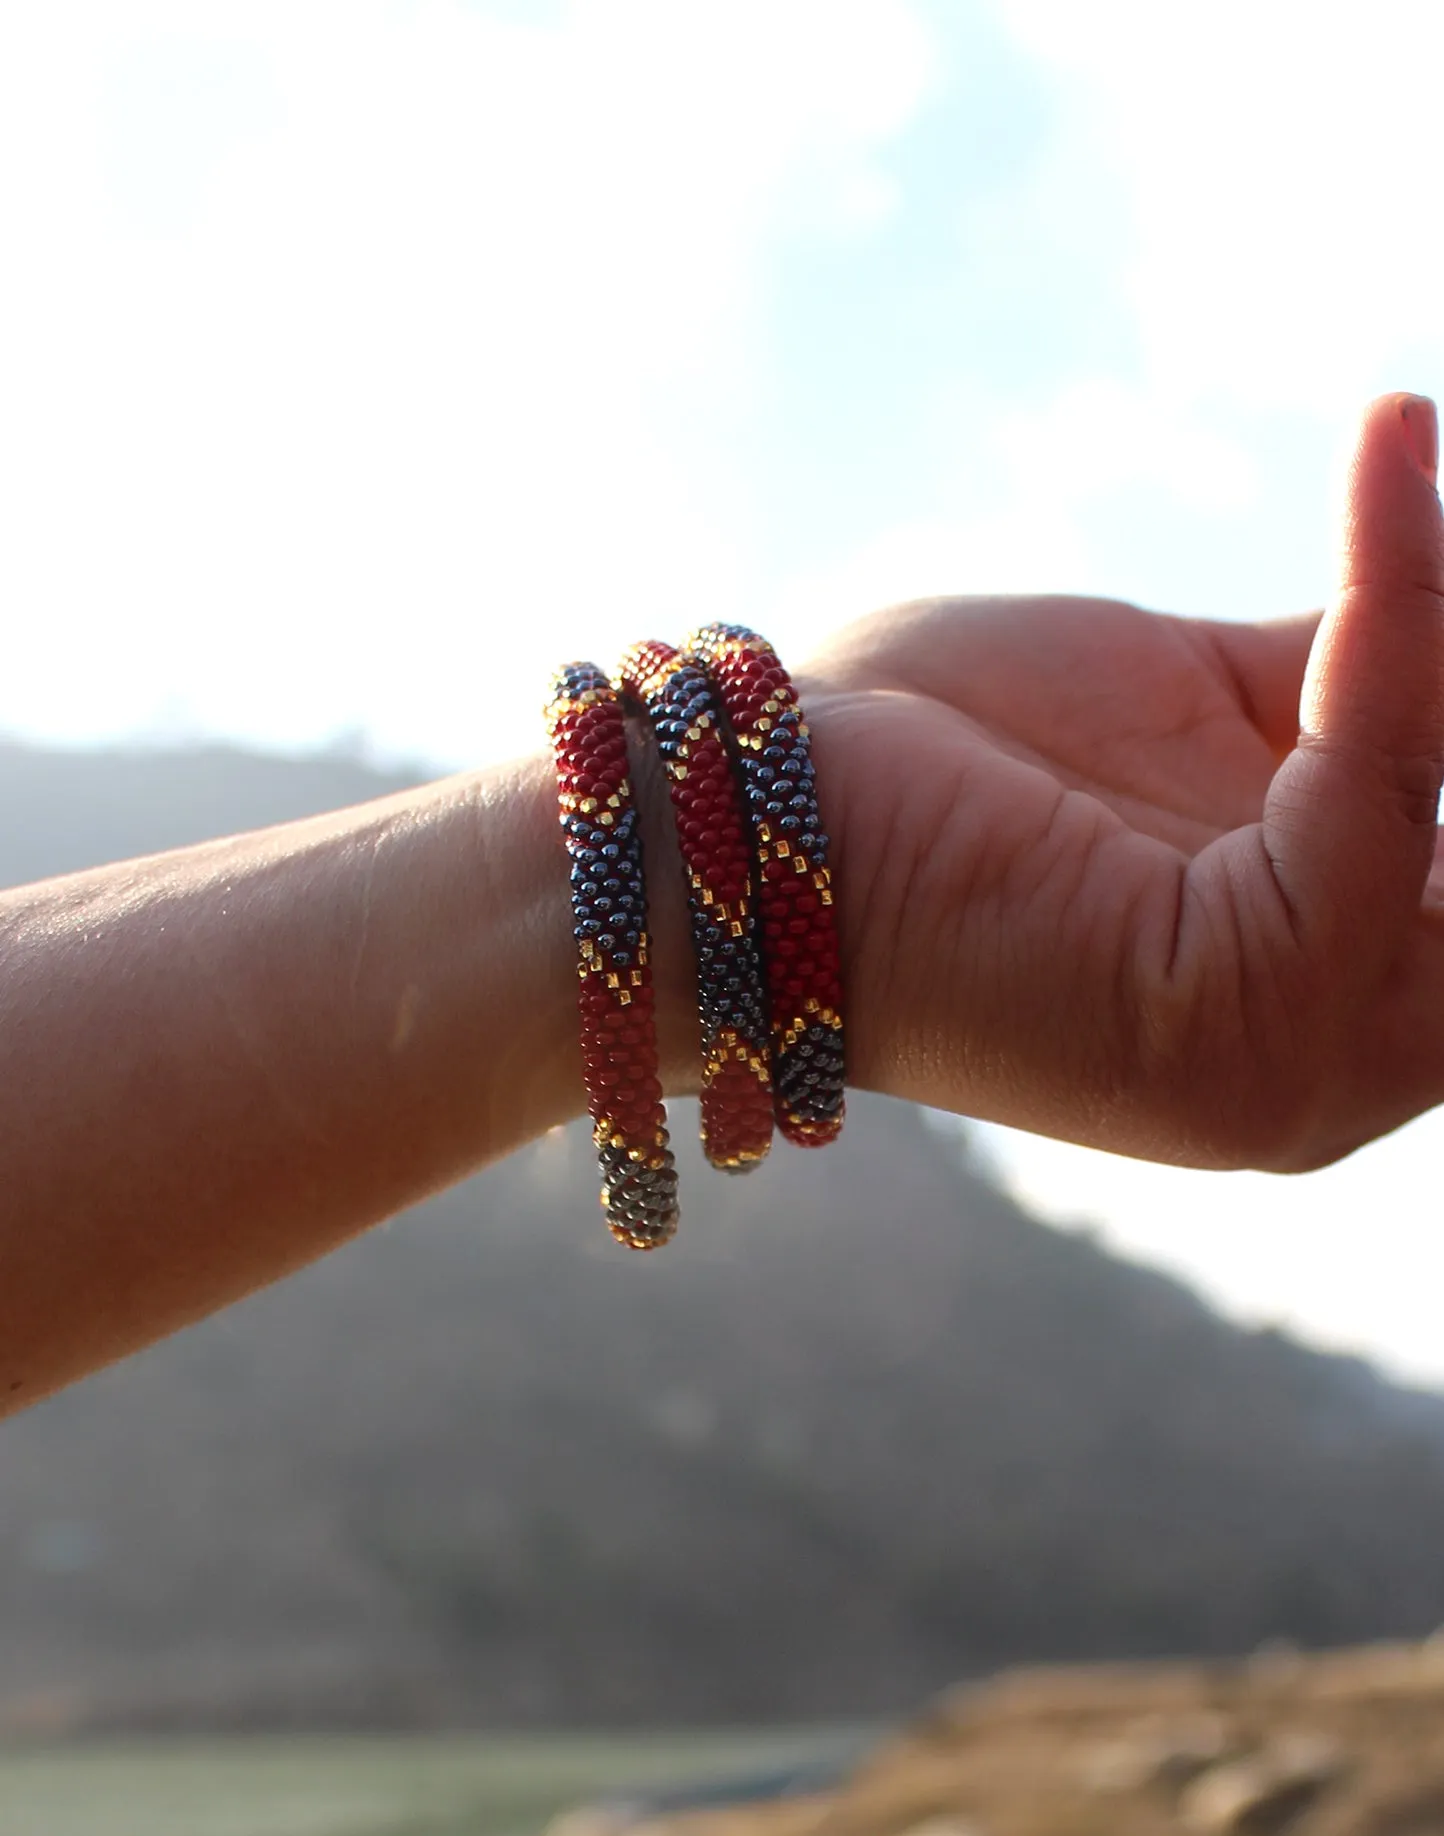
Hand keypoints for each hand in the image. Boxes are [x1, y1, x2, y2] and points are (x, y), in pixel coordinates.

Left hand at [803, 393, 1443, 1171]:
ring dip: (1440, 632)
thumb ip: (1334, 681)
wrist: (741, 824)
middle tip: (1425, 502)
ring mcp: (1300, 1060)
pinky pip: (1383, 783)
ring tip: (1405, 462)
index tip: (1429, 512)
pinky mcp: (1251, 1016)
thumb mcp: (1174, 703)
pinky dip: (1401, 605)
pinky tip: (1384, 452)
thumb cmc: (924, 760)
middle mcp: (1330, 1050)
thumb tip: (1442, 580)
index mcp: (1310, 986)